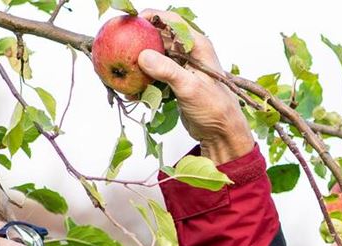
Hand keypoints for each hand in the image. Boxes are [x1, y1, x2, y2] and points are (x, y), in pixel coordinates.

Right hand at [137, 9, 253, 163]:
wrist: (221, 132)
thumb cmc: (215, 108)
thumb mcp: (190, 88)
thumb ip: (168, 71)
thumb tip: (143, 56)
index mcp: (197, 46)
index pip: (172, 21)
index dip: (151, 17)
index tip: (132, 22)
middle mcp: (189, 52)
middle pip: (159, 38)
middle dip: (139, 42)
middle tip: (120, 46)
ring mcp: (181, 67)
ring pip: (154, 58)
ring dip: (139, 65)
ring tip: (123, 73)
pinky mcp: (175, 81)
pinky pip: (154, 76)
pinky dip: (143, 82)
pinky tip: (133, 93)